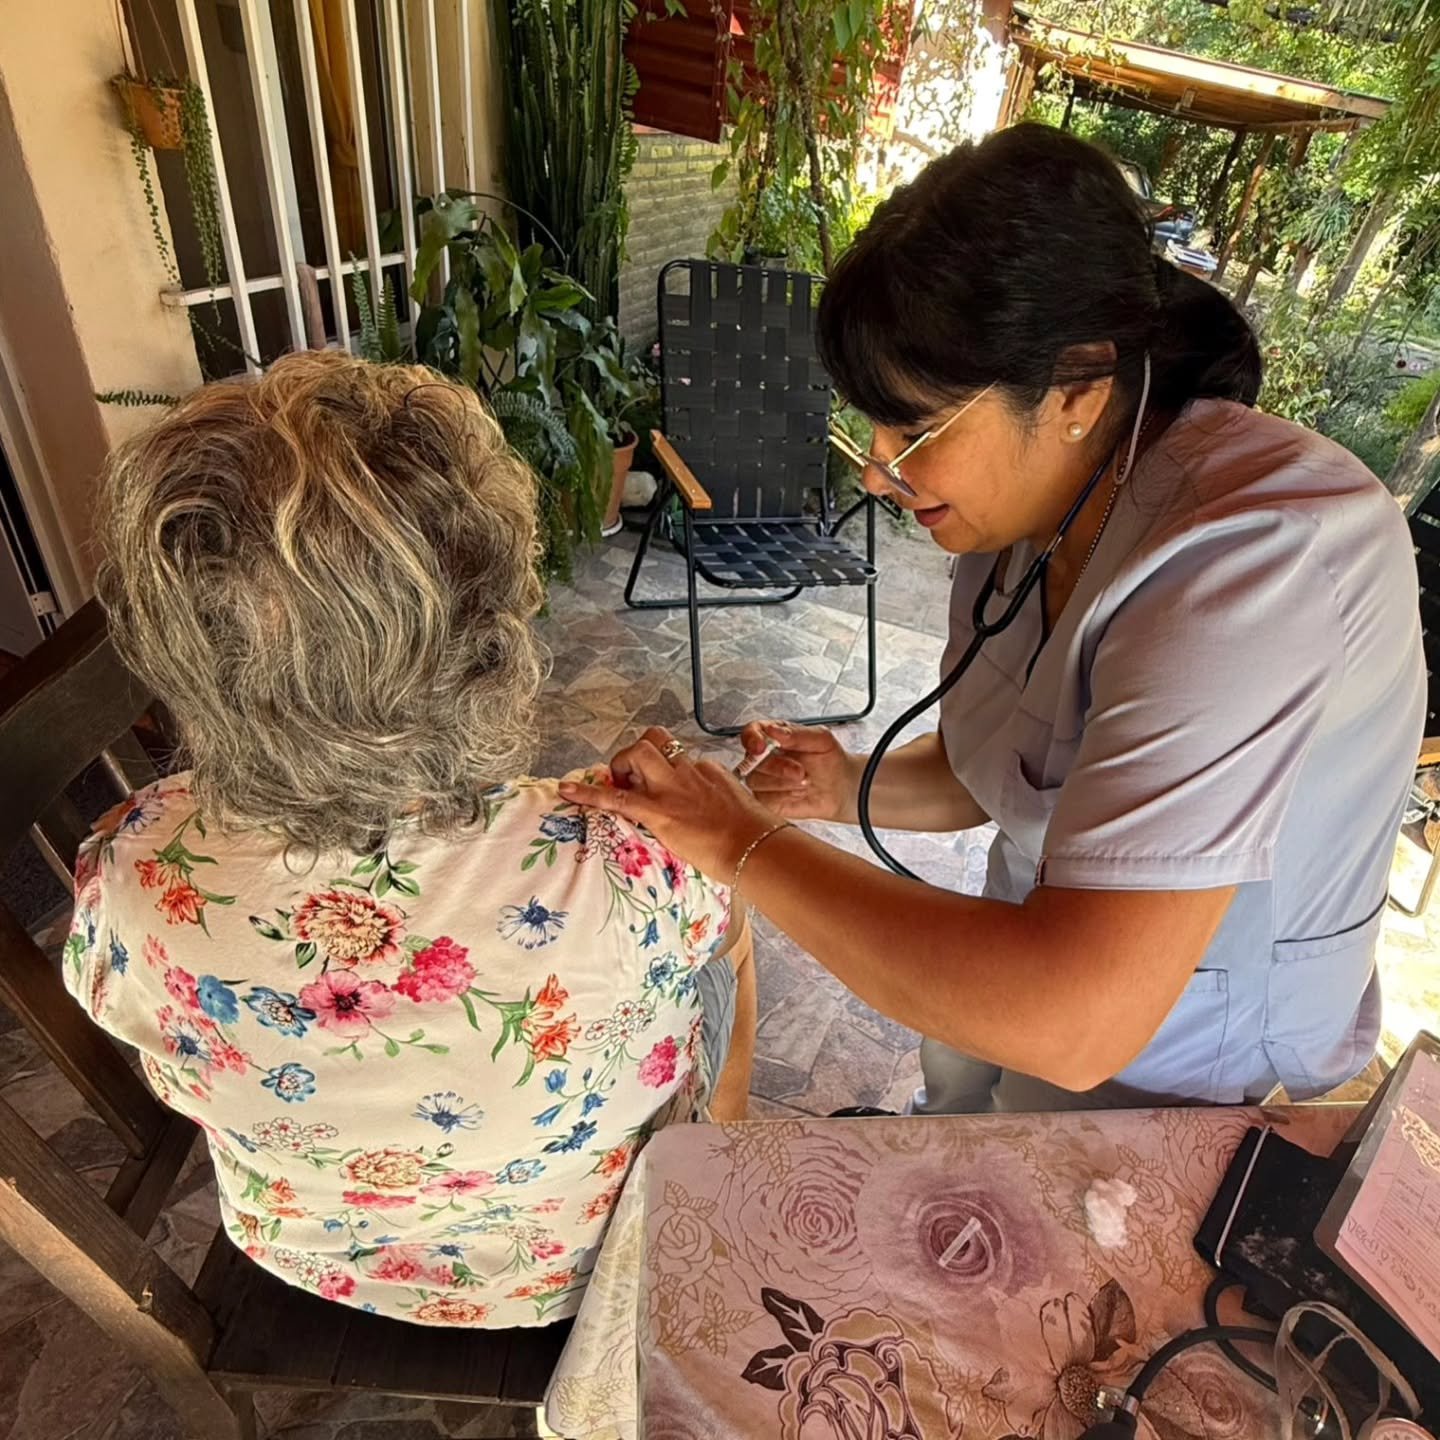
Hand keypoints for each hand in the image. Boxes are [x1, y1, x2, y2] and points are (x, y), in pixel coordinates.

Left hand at [557, 727, 781, 881]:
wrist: (755, 848)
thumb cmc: (755, 838)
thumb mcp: (742, 809)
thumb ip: (724, 803)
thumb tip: (717, 811)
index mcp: (709, 772)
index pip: (681, 758)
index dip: (666, 770)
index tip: (662, 788)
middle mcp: (688, 772)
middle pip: (655, 741)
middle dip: (637, 754)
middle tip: (631, 778)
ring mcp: (671, 789)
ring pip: (638, 752)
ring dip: (622, 765)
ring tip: (618, 785)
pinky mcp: (658, 811)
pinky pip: (616, 798)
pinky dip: (588, 793)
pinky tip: (566, 791)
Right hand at [738, 720, 861, 822]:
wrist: (840, 788)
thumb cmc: (829, 759)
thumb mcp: (821, 739)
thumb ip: (797, 733)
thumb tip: (773, 731)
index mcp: (772, 736)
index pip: (751, 732)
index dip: (752, 739)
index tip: (761, 747)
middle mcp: (762, 757)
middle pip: (752, 760)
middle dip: (777, 767)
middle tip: (801, 772)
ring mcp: (761, 779)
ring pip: (756, 781)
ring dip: (783, 783)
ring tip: (805, 783)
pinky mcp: (765, 800)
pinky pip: (763, 800)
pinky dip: (783, 797)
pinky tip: (798, 793)